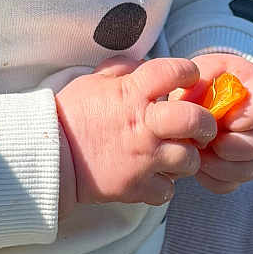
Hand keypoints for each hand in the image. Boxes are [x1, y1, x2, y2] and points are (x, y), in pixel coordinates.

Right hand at [55, 56, 217, 214]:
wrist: (47, 157)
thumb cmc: (69, 117)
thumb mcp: (91, 82)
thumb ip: (121, 70)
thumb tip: (142, 63)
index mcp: (131, 94)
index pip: (173, 72)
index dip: (187, 71)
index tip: (188, 77)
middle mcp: (142, 125)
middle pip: (195, 120)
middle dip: (206, 123)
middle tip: (201, 126)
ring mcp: (142, 159)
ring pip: (189, 159)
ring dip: (187, 157)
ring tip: (177, 155)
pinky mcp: (136, 187)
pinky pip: (168, 190)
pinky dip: (165, 185)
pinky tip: (156, 177)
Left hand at [177, 53, 252, 194]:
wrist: (215, 94)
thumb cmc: (215, 79)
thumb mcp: (210, 69)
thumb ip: (201, 80)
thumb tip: (188, 103)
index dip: (242, 118)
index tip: (219, 120)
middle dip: (228, 147)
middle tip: (204, 141)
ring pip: (247, 171)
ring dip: (217, 166)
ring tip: (196, 153)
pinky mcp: (242, 171)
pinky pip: (230, 184)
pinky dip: (211, 179)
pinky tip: (196, 164)